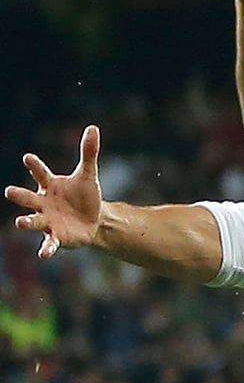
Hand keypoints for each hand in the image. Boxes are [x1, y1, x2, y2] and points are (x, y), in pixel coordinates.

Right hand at [5, 126, 102, 258]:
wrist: (94, 220)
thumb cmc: (85, 195)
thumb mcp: (88, 175)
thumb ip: (88, 153)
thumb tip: (93, 128)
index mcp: (50, 185)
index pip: (40, 173)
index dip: (34, 166)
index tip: (28, 158)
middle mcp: (44, 202)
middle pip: (28, 197)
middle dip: (19, 195)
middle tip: (9, 191)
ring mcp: (48, 220)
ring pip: (33, 220)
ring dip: (26, 222)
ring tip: (19, 223)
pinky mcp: (56, 237)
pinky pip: (49, 243)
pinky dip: (46, 248)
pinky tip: (43, 254)